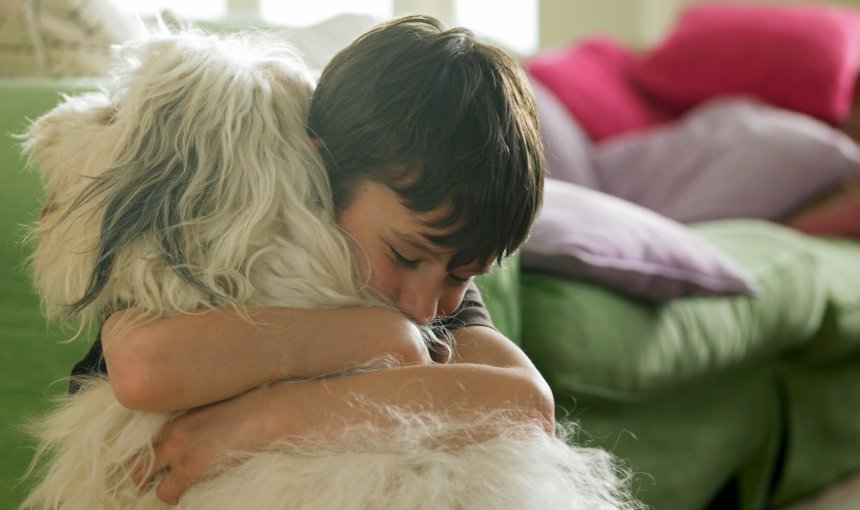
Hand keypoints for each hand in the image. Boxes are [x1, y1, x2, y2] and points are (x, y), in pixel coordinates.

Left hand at [131, 388, 273, 504]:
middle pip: (137, 463)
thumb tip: (197, 439)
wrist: (266, 414)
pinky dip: (174, 497)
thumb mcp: (216, 409)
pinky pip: (167, 493)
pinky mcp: (190, 470)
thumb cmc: (251, 411)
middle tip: (154, 484)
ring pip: (146, 482)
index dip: (147, 458)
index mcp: (177, 418)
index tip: (155, 467)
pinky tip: (188, 494)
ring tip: (174, 490)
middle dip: (142, 476)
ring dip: (160, 488)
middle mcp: (171, 434)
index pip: (145, 443)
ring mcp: (178, 452)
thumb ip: (197, 424)